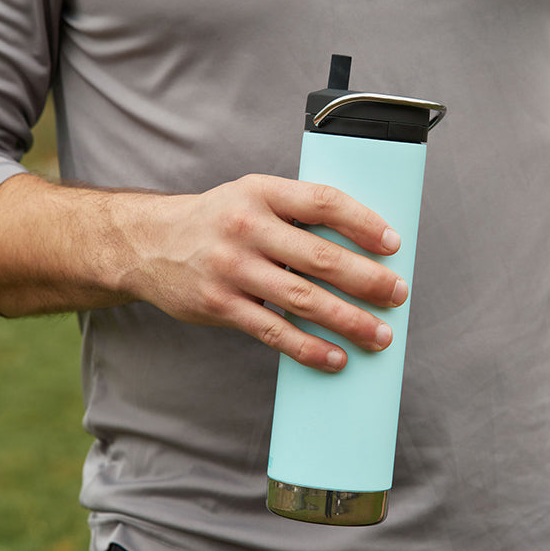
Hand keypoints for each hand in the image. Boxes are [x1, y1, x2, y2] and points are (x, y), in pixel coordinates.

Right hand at [122, 174, 407, 370]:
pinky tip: (336, 358)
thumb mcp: (252, 197)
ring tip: (379, 335)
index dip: (363, 223)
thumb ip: (296, 213)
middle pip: (320, 257)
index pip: (323, 202)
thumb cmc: (218, 220)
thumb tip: (360, 244)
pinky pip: (273, 332)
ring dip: (348, 320)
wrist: (151, 243)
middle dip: (367, 279)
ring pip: (303, 299)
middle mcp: (246, 227)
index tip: (393, 244)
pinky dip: (308, 348)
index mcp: (261, 192)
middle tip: (398, 294)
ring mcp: (231, 269)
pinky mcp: (220, 305)